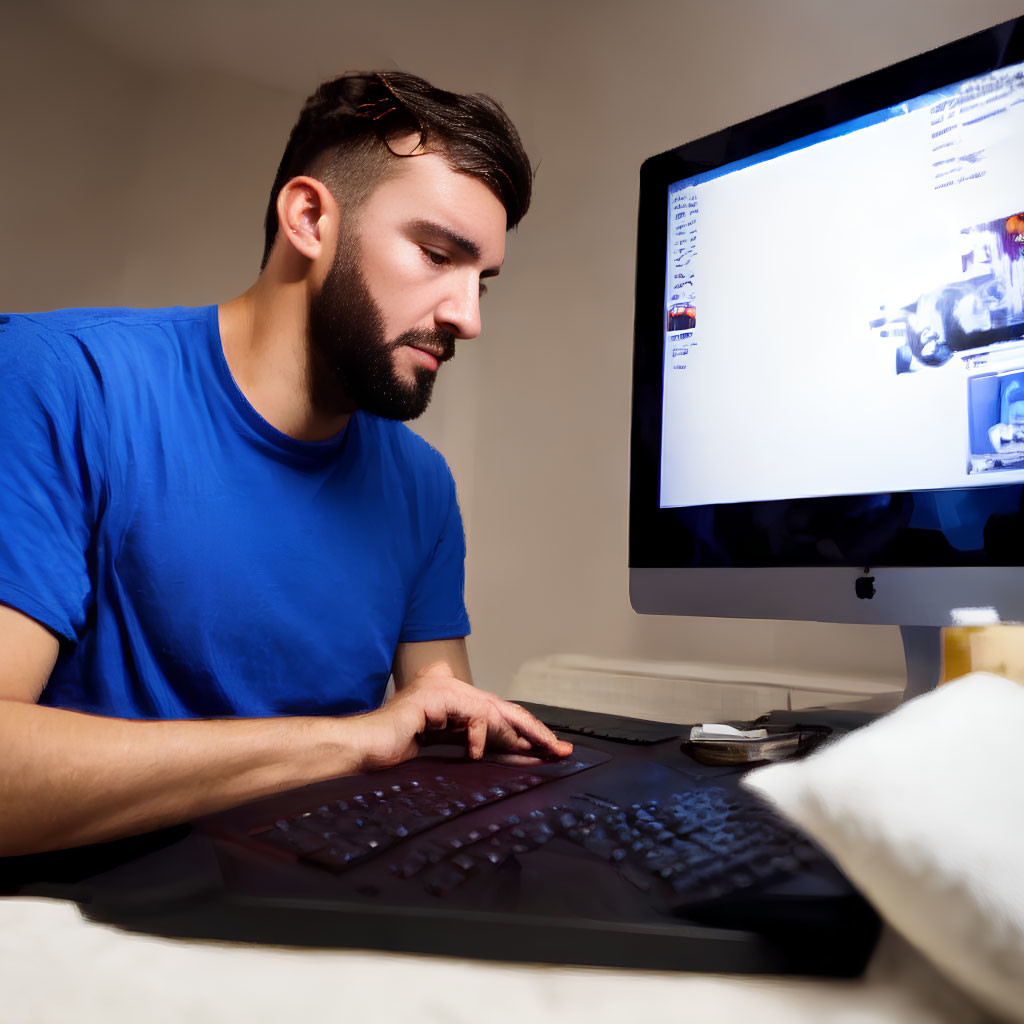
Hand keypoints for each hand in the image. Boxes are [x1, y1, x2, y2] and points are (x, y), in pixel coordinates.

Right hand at [354, 662, 572, 770]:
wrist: (360, 751)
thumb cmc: (393, 754)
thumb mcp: (444, 753)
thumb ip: (475, 747)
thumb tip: (516, 753)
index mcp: (451, 700)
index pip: (497, 714)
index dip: (526, 732)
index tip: (551, 751)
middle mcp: (449, 687)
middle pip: (503, 708)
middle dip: (535, 731)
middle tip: (561, 750)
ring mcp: (442, 689)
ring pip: (494, 709)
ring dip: (519, 734)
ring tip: (538, 752)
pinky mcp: (435, 697)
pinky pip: (472, 714)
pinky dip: (481, 734)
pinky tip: (477, 752)